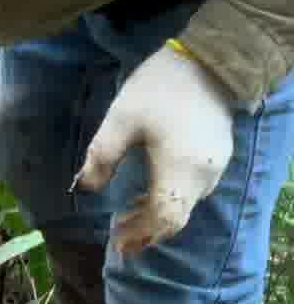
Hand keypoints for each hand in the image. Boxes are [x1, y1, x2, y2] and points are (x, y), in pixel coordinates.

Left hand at [75, 44, 234, 253]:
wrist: (208, 60)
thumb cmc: (160, 87)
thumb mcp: (121, 118)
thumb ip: (101, 156)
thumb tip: (84, 187)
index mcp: (179, 169)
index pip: (162, 217)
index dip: (139, 234)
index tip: (116, 243)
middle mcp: (203, 175)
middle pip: (175, 218)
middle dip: (146, 231)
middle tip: (118, 237)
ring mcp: (215, 166)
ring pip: (185, 206)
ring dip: (156, 216)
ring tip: (126, 216)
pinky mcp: (219, 156)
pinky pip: (194, 191)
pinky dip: (169, 200)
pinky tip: (148, 193)